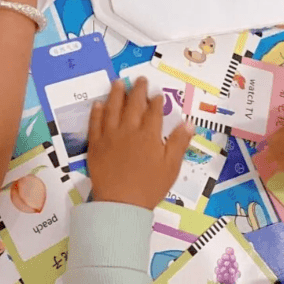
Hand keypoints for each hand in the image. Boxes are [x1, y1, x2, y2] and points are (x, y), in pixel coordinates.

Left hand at [88, 78, 193, 209]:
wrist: (121, 203)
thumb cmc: (150, 186)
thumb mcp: (171, 166)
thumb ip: (179, 142)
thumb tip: (188, 122)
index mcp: (148, 135)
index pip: (153, 111)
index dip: (156, 100)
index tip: (157, 92)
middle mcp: (129, 130)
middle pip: (133, 104)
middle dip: (137, 90)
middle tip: (139, 79)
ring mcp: (110, 135)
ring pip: (112, 108)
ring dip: (115, 93)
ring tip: (118, 82)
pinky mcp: (96, 143)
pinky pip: (95, 122)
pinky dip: (97, 111)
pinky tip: (99, 103)